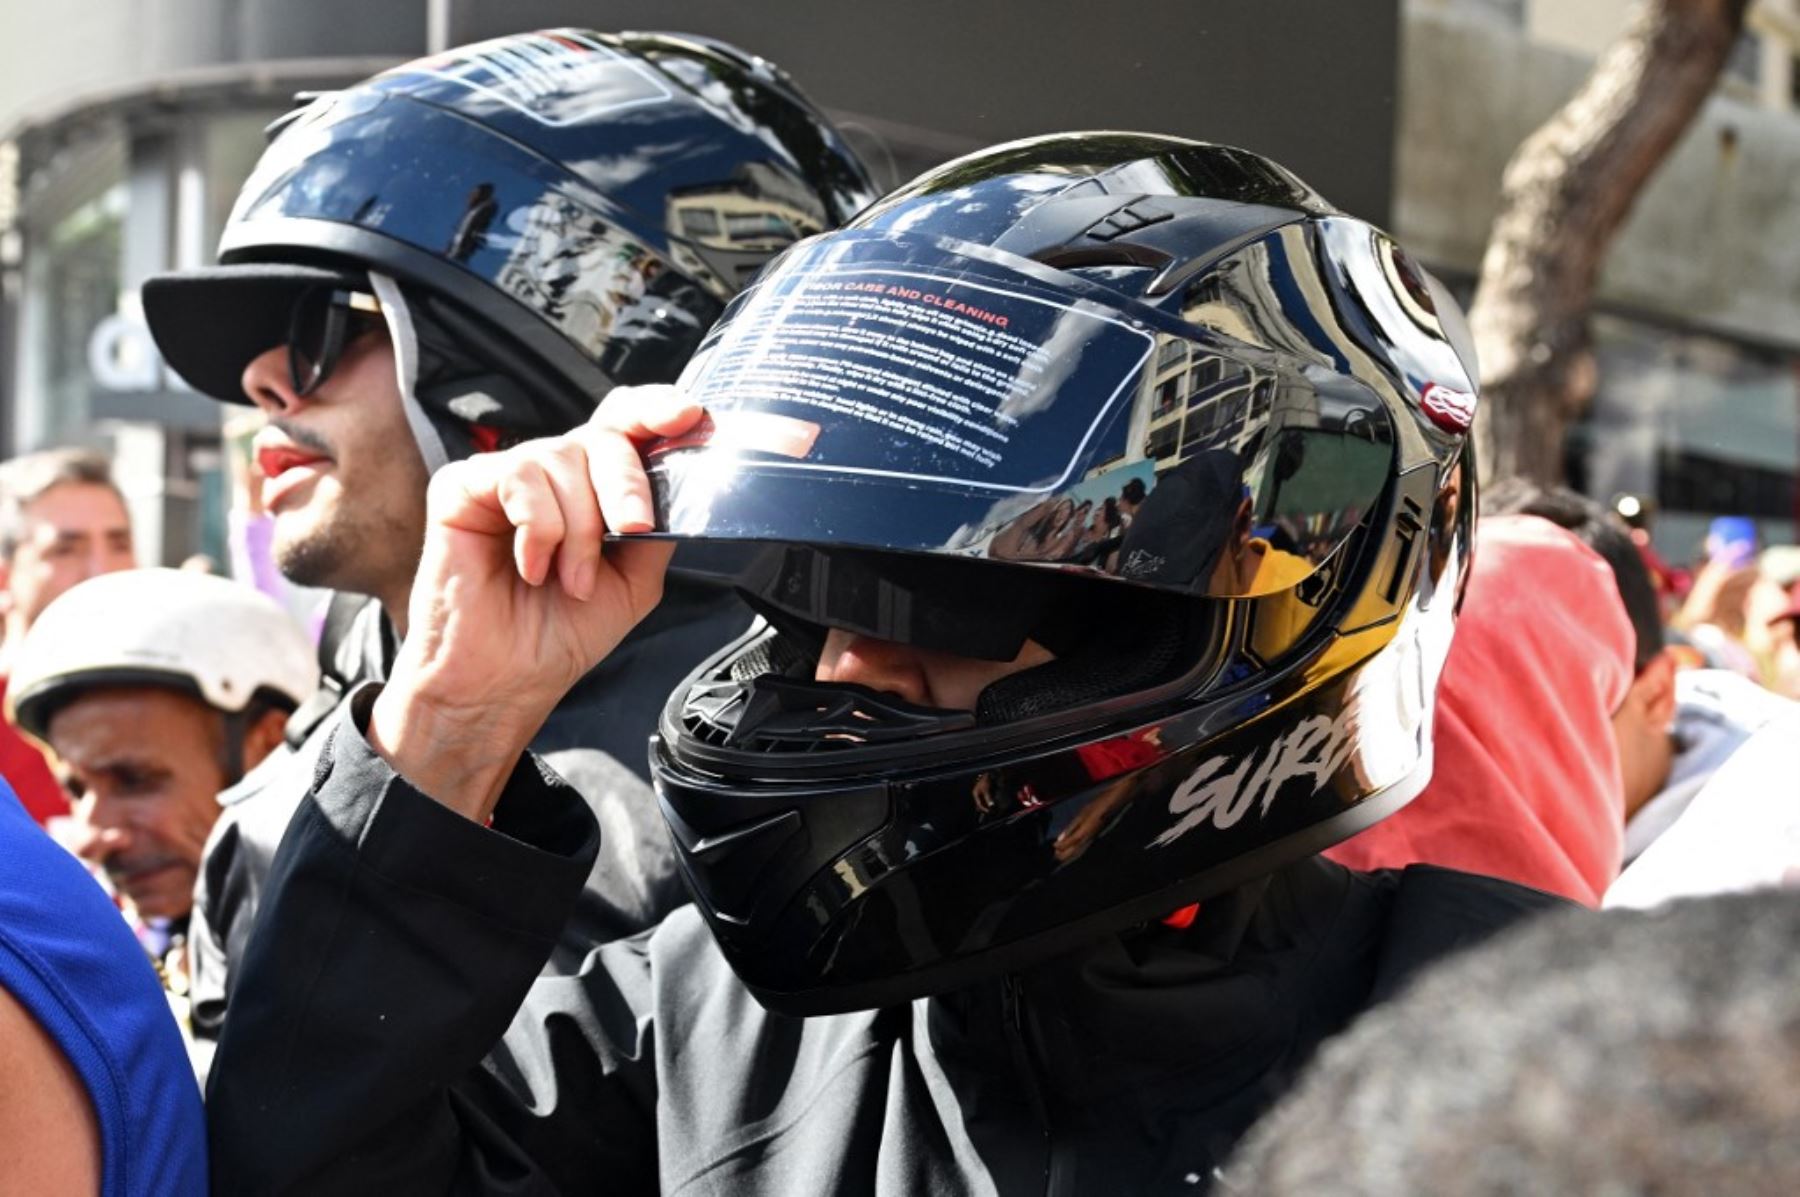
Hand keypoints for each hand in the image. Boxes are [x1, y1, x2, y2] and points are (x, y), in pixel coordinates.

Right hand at [369, 385, 702, 820]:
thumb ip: (659, 527)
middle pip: (603, 436)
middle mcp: (551, 473)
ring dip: (579, 528)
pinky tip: (531, 567)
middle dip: (627, 484)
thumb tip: (686, 484)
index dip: (655, 410)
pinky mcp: (461, 486)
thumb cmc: (558, 636)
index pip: (624, 425)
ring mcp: (505, 475)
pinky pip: (517, 475)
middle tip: (632, 531)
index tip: (689, 416)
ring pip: (561, 457)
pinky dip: (539, 527)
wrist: (503, 683)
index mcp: (591, 487)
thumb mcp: (634, 581)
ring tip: (569, 580)